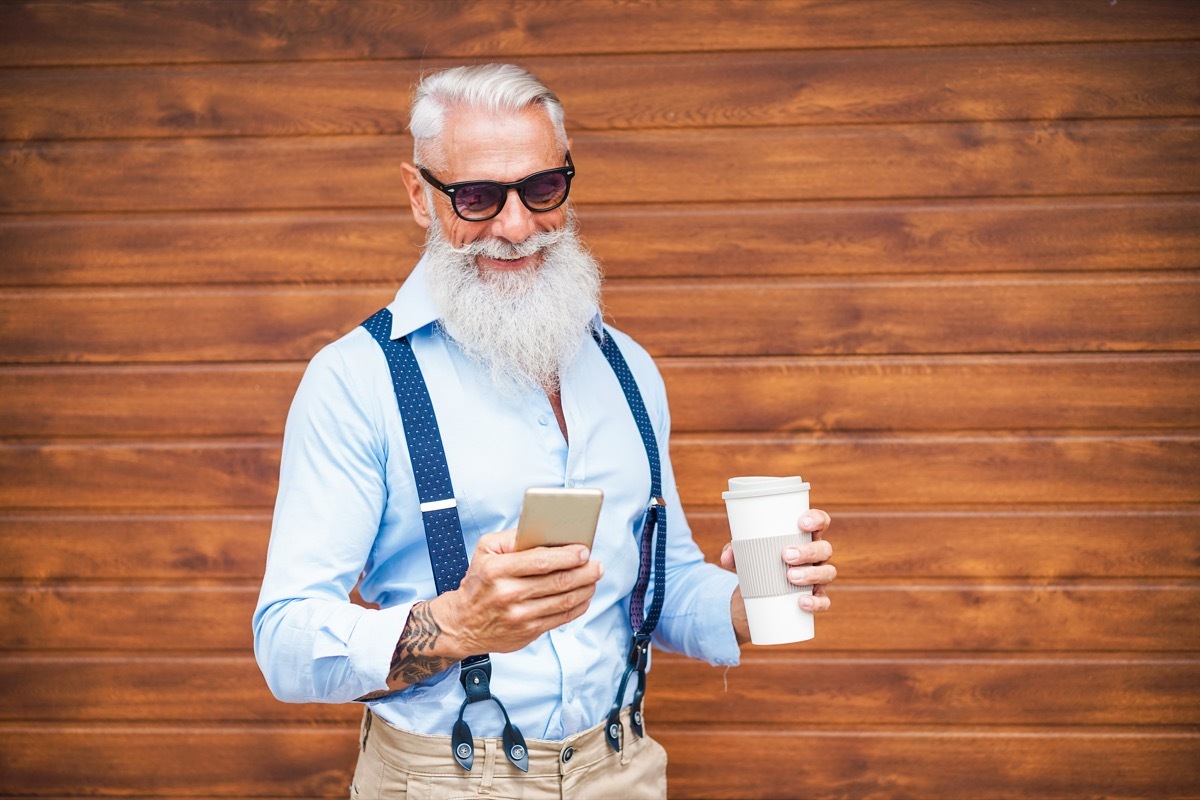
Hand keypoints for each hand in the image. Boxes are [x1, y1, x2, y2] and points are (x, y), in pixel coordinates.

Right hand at [431, 529, 603, 657]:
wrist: (461, 624)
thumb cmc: (478, 582)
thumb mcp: (485, 551)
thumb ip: (513, 537)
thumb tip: (545, 532)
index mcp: (497, 570)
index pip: (540, 561)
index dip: (567, 556)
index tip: (584, 550)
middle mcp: (508, 594)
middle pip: (558, 582)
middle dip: (585, 572)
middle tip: (597, 565)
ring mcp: (519, 616)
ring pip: (564, 601)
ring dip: (586, 588)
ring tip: (594, 578)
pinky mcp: (528, 632)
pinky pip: (561, 619)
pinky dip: (578, 606)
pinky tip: (584, 596)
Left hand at [722, 508, 835, 615]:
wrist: (759, 593)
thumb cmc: (758, 562)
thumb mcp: (746, 554)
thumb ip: (735, 551)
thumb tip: (727, 556)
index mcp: (805, 537)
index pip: (821, 522)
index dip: (817, 519)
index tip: (801, 523)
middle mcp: (816, 556)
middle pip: (824, 549)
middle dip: (807, 551)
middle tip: (786, 555)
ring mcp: (819, 577)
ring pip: (827, 572)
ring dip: (811, 574)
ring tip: (790, 576)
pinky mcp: (816, 597)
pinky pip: (824, 601)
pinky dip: (816, 602)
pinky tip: (802, 602)